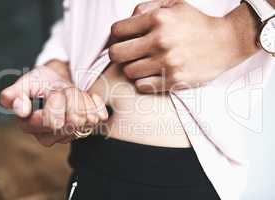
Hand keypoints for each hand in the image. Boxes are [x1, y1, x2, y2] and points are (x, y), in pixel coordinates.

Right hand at [0, 65, 107, 146]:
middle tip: (64, 89)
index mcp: (30, 126)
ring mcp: (69, 135)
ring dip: (81, 98)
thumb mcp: (25, 83)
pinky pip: (99, 117)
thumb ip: (15, 94)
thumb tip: (20, 110)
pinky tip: (88, 97)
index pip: (53, 121)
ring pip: (86, 118)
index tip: (54, 90)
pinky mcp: (87, 129)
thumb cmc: (40, 83)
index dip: (57, 100)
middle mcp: (49, 137)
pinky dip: (95, 102)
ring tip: (72, 92)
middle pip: (73, 120)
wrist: (57, 81)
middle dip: (70, 97)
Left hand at [109, 0, 256, 92]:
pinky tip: (152, 75)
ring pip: (128, 72)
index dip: (117, 35)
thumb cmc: (197, 23)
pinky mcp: (174, 80)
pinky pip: (142, 86)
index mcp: (158, 19)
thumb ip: (148, 8)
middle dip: (119, 54)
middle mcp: (160, 41)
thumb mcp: (175, 4)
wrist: (226, 42)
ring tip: (144, 64)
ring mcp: (167, 62)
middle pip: (117, 54)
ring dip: (133, 68)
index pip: (117, 30)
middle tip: (128, 54)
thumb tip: (128, 19)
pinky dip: (143, 81)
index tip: (124, 39)